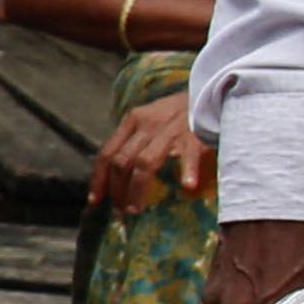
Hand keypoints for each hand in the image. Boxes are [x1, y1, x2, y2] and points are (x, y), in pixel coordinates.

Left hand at [85, 85, 203, 222]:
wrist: (207, 93)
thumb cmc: (175, 112)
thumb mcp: (147, 118)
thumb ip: (132, 140)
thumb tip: (116, 171)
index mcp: (132, 120)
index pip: (107, 152)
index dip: (99, 178)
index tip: (96, 199)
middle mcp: (146, 126)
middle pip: (122, 162)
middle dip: (117, 190)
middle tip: (119, 210)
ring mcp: (170, 132)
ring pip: (144, 163)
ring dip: (137, 189)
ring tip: (135, 209)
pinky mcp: (193, 137)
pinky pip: (189, 156)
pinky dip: (187, 171)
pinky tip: (187, 186)